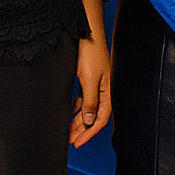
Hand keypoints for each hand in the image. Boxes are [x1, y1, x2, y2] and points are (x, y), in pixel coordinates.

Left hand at [69, 29, 112, 147]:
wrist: (86, 31)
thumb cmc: (90, 52)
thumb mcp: (89, 79)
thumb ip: (90, 101)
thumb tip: (90, 120)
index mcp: (107, 92)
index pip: (100, 119)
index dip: (89, 133)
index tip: (78, 143)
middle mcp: (103, 90)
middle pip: (93, 116)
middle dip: (82, 130)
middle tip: (70, 141)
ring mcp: (95, 84)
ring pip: (86, 109)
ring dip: (77, 121)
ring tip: (67, 131)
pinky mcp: (88, 78)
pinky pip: (82, 99)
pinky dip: (75, 108)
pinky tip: (68, 113)